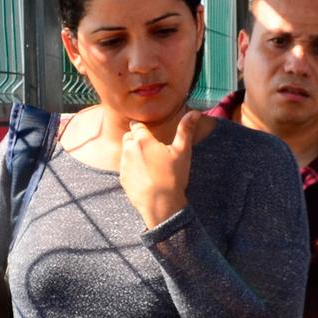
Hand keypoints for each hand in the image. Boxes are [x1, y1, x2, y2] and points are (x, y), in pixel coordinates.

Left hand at [118, 111, 200, 228]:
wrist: (161, 205)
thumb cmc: (173, 177)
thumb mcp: (183, 152)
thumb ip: (186, 130)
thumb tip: (195, 112)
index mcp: (143, 140)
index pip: (136, 125)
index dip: (141, 126)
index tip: (148, 130)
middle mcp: (129, 150)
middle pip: (128, 137)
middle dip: (136, 139)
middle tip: (150, 147)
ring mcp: (124, 165)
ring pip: (125, 152)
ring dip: (133, 153)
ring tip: (149, 163)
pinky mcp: (122, 179)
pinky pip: (125, 168)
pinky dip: (132, 168)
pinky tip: (144, 176)